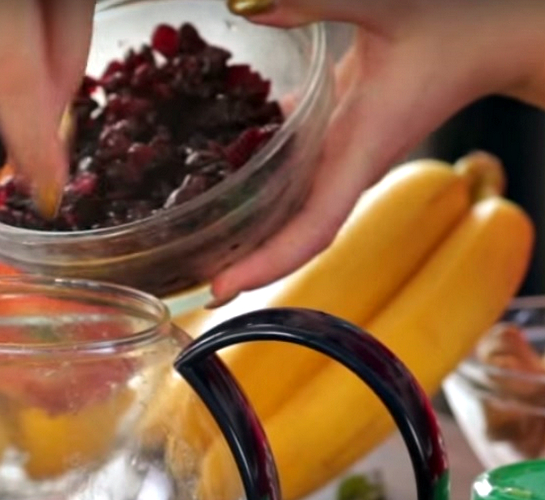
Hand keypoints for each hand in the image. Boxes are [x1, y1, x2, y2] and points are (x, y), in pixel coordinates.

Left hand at [210, 0, 544, 305]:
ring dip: (245, 228)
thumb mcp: (388, 6)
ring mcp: (345, 156)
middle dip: (242, 262)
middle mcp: (350, 164)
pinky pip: (293, 176)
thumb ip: (315, 1)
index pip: (312, 228)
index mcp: (362, 148)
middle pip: (291, 234)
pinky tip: (212, 170)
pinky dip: (256, 183)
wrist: (499, 37)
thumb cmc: (461, 22)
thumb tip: (245, 4)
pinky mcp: (341, 138)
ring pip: (290, 209)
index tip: (221, 289)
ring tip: (188, 240)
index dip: (266, 265)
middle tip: (183, 275)